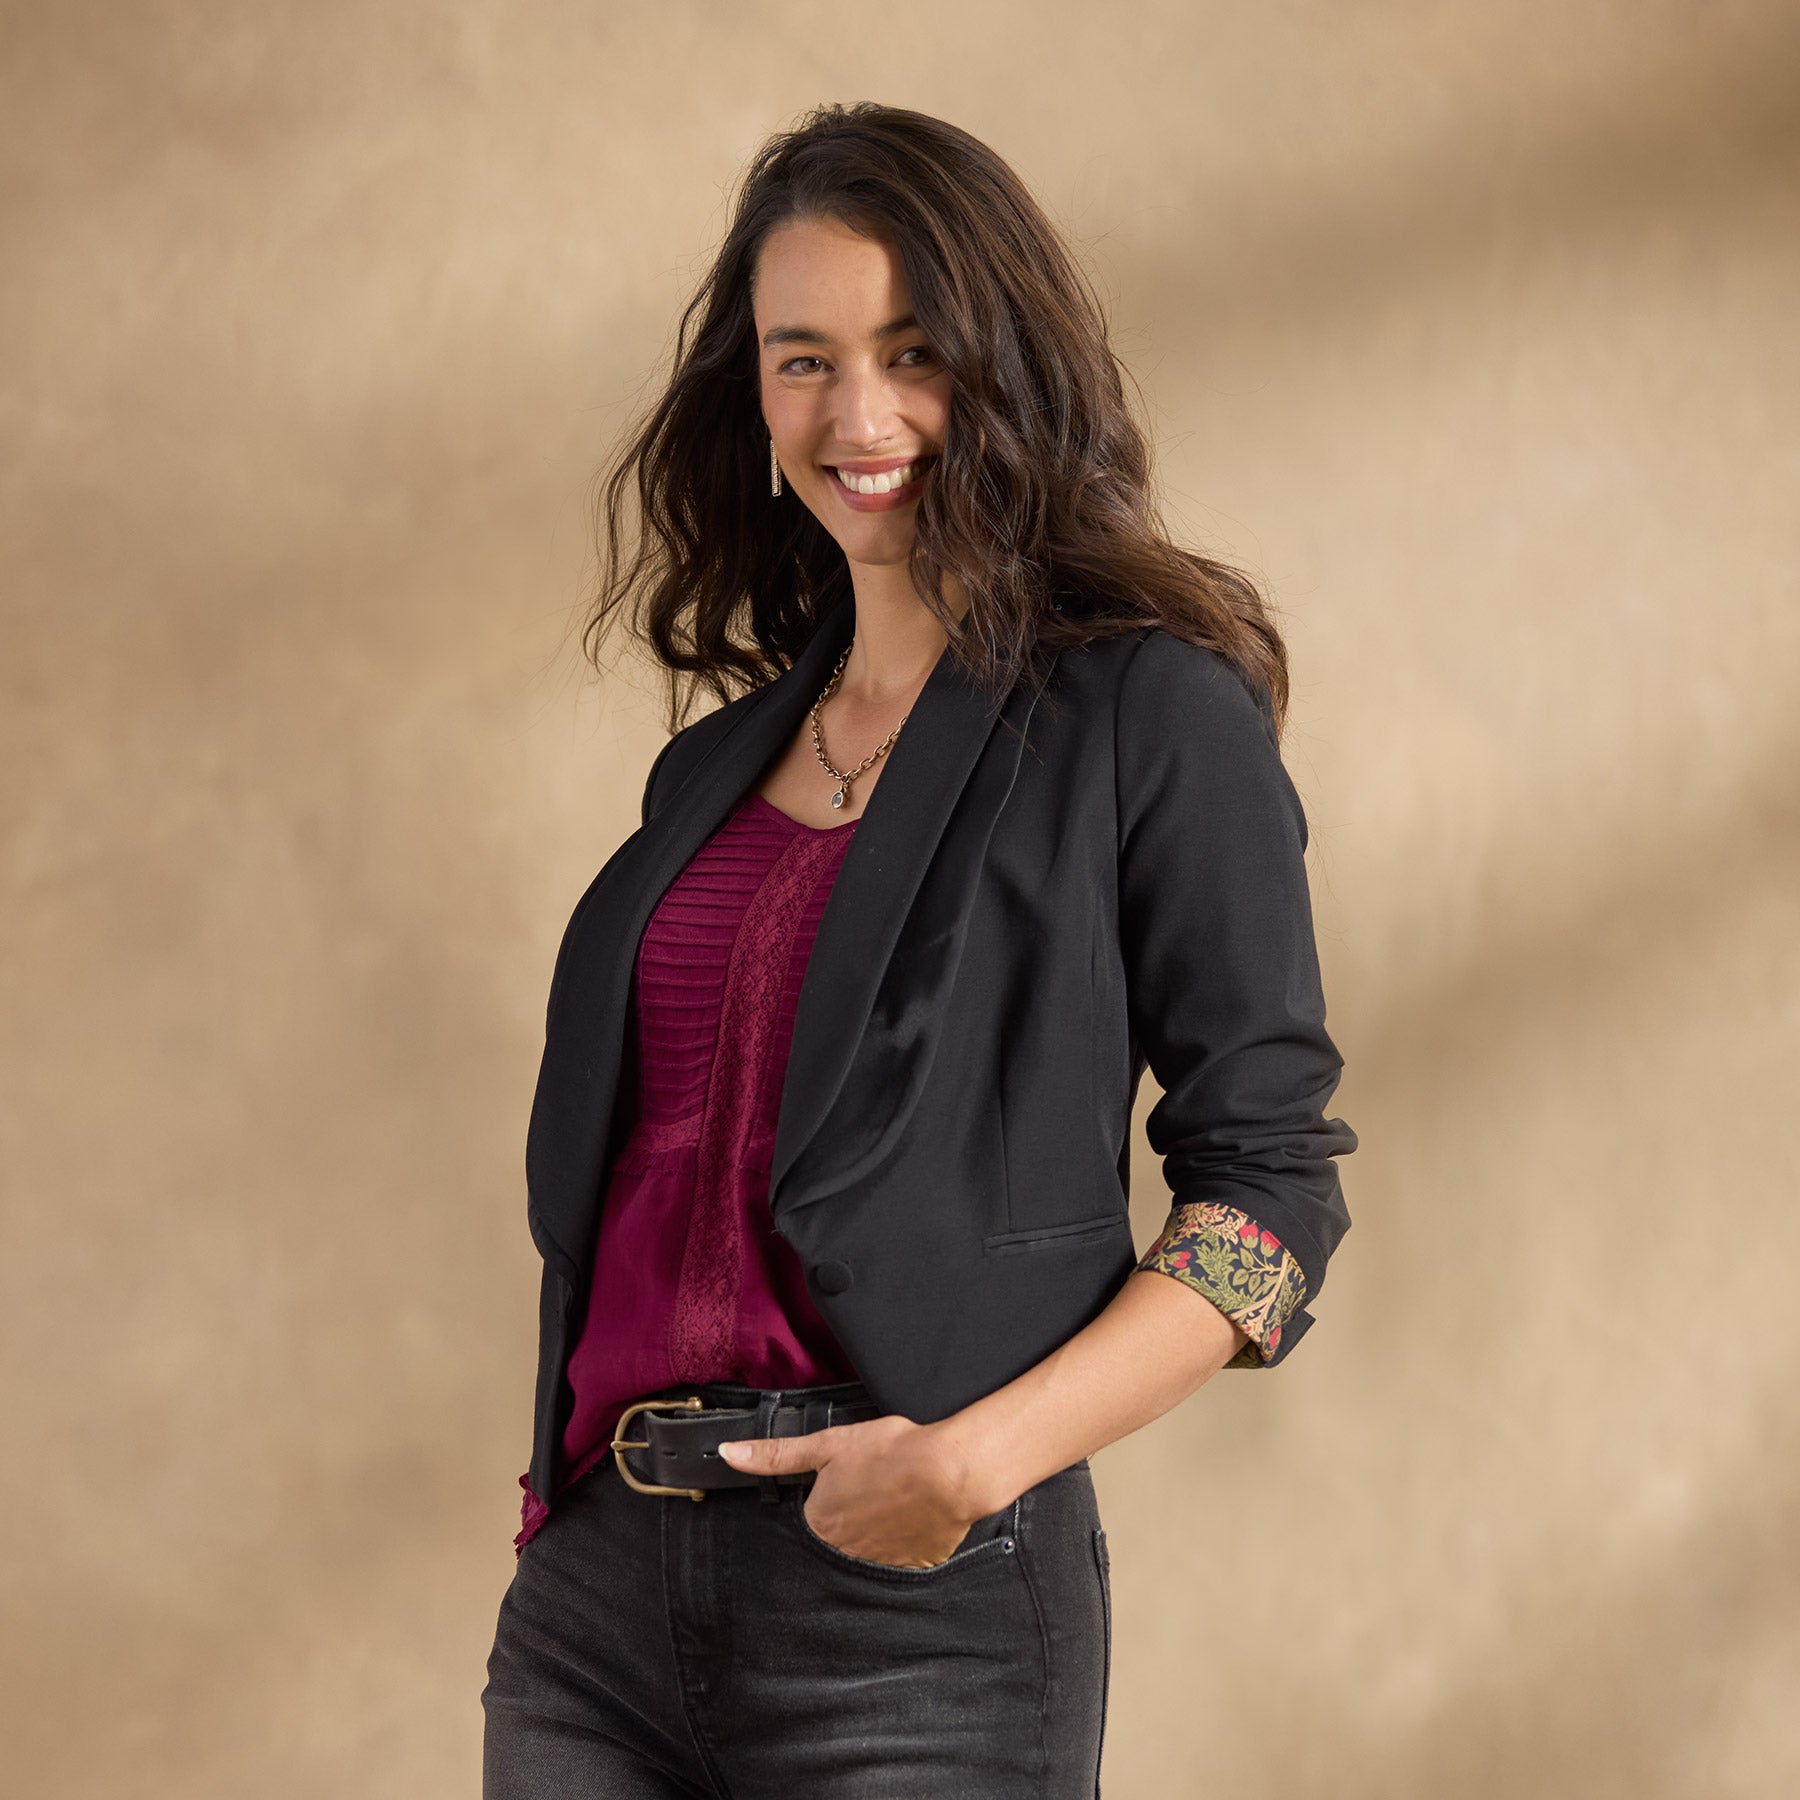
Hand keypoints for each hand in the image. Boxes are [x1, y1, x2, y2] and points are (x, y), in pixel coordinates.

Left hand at [717, 1414, 982, 1568]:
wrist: (951, 1472)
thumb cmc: (893, 1454)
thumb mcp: (829, 1444)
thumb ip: (776, 1454)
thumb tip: (728, 1454)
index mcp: (819, 1526)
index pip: (802, 1528)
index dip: (816, 1507)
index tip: (834, 1494)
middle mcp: (842, 1555)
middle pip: (831, 1547)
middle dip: (842, 1527)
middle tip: (865, 1499)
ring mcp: (877, 1568)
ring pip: (861, 1559)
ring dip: (869, 1540)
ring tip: (887, 1510)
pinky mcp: (910, 1571)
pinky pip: (895, 1566)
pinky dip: (898, 1548)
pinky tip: (907, 1524)